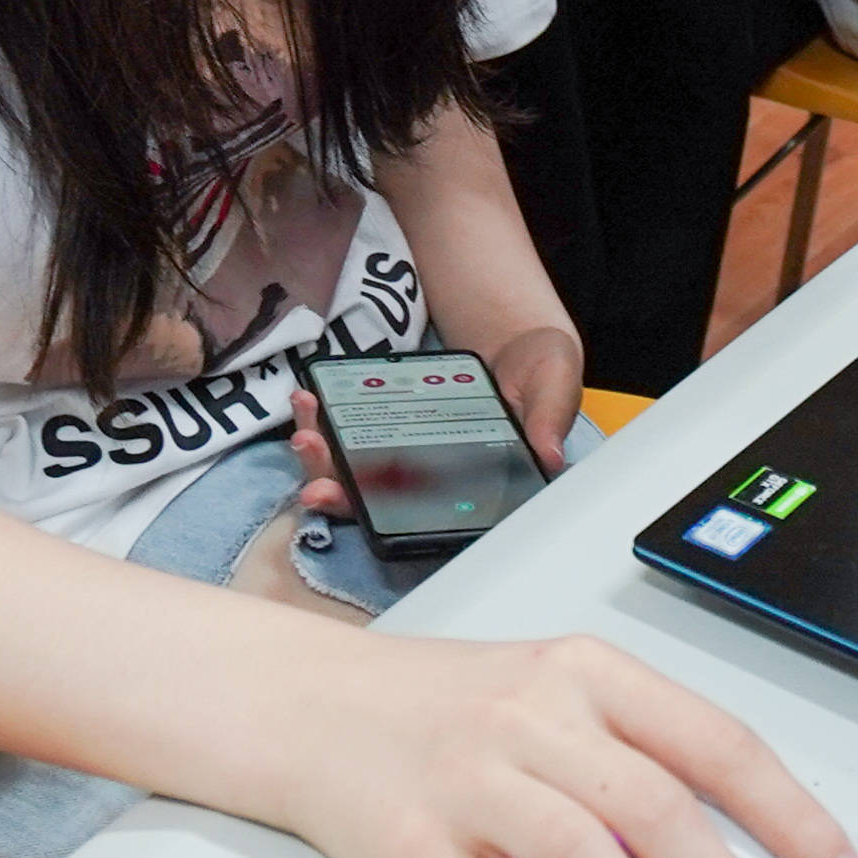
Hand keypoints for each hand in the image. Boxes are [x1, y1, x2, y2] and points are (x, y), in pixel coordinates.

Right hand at [265, 630, 857, 857]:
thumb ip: (636, 765)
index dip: (796, 821)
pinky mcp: (412, 850)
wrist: (302, 704)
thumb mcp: (551, 697)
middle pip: (663, 813)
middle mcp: (534, 718)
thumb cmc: (441, 711)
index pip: (718, 745)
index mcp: (589, 674)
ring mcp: (470, 782)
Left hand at [291, 325, 586, 517]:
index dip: (377, 518)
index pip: (423, 515)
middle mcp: (434, 478)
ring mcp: (407, 453)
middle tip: (311, 472)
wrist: (521, 339)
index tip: (337, 501)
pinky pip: (349, 430)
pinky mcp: (390, 423)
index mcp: (474, 487)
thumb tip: (548, 456)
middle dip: (334, 489)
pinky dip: (323, 418)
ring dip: (320, 456)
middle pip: (374, 500)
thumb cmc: (542, 370)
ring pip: (353, 470)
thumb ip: (549, 417)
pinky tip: (309, 396)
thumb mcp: (554, 383)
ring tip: (303, 427)